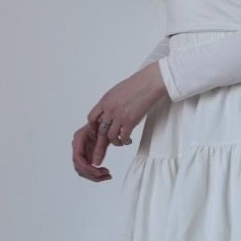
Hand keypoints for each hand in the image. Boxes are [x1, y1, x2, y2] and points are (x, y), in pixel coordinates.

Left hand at [72, 64, 167, 182]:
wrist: (149, 82)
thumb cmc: (136, 84)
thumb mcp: (117, 91)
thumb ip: (111, 102)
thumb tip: (110, 110)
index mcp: (105, 101)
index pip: (92, 118)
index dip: (93, 128)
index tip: (97, 134)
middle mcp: (109, 110)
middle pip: (100, 131)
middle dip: (100, 145)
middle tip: (98, 158)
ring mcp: (119, 116)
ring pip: (111, 136)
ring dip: (115, 143)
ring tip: (120, 143)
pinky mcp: (130, 121)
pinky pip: (123, 137)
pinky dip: (125, 141)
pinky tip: (128, 141)